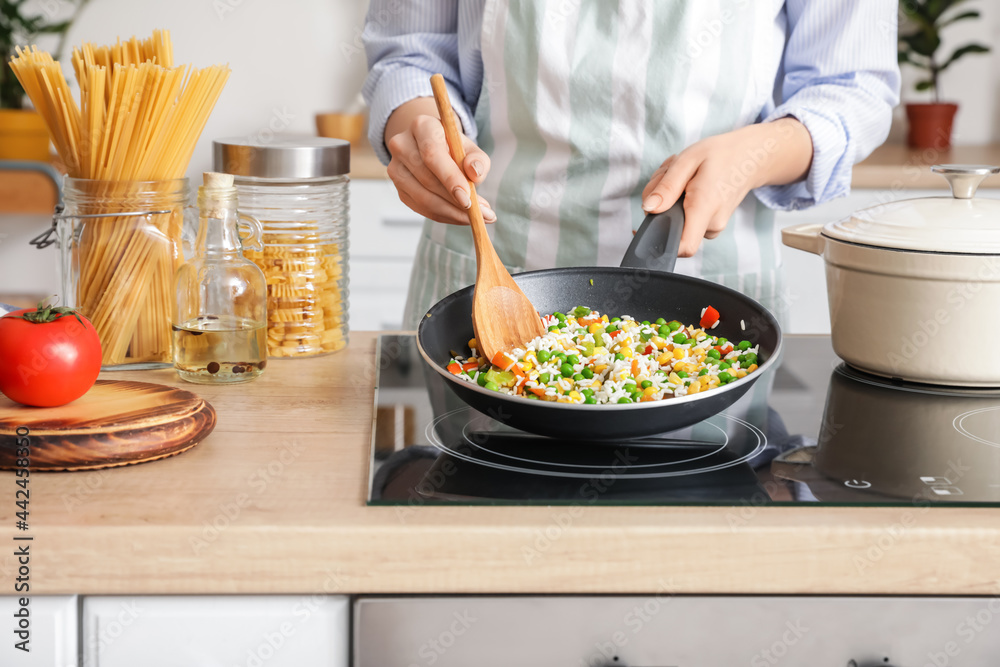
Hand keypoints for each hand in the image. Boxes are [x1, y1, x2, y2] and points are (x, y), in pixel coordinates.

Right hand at [385, 97, 495, 224]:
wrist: (431, 147)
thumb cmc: (453, 147)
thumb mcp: (470, 148)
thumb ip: (477, 160)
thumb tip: (475, 174)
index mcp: (422, 126)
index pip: (432, 154)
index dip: (450, 178)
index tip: (468, 199)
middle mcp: (402, 145)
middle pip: (427, 179)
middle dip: (455, 201)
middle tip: (481, 214)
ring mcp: (396, 168)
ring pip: (423, 198)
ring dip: (451, 212)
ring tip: (475, 217)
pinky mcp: (398, 187)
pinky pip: (420, 208)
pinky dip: (443, 215)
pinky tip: (459, 216)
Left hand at [641, 117, 812, 256]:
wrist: (750, 157)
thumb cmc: (720, 155)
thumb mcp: (688, 160)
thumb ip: (667, 187)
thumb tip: (648, 209)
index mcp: (705, 208)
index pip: (683, 247)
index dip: (661, 242)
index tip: (650, 222)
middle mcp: (711, 224)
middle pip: (670, 228)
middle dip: (660, 202)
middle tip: (669, 175)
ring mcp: (713, 228)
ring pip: (676, 222)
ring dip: (669, 199)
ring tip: (682, 176)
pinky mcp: (710, 225)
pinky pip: (685, 220)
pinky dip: (679, 203)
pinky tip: (688, 184)